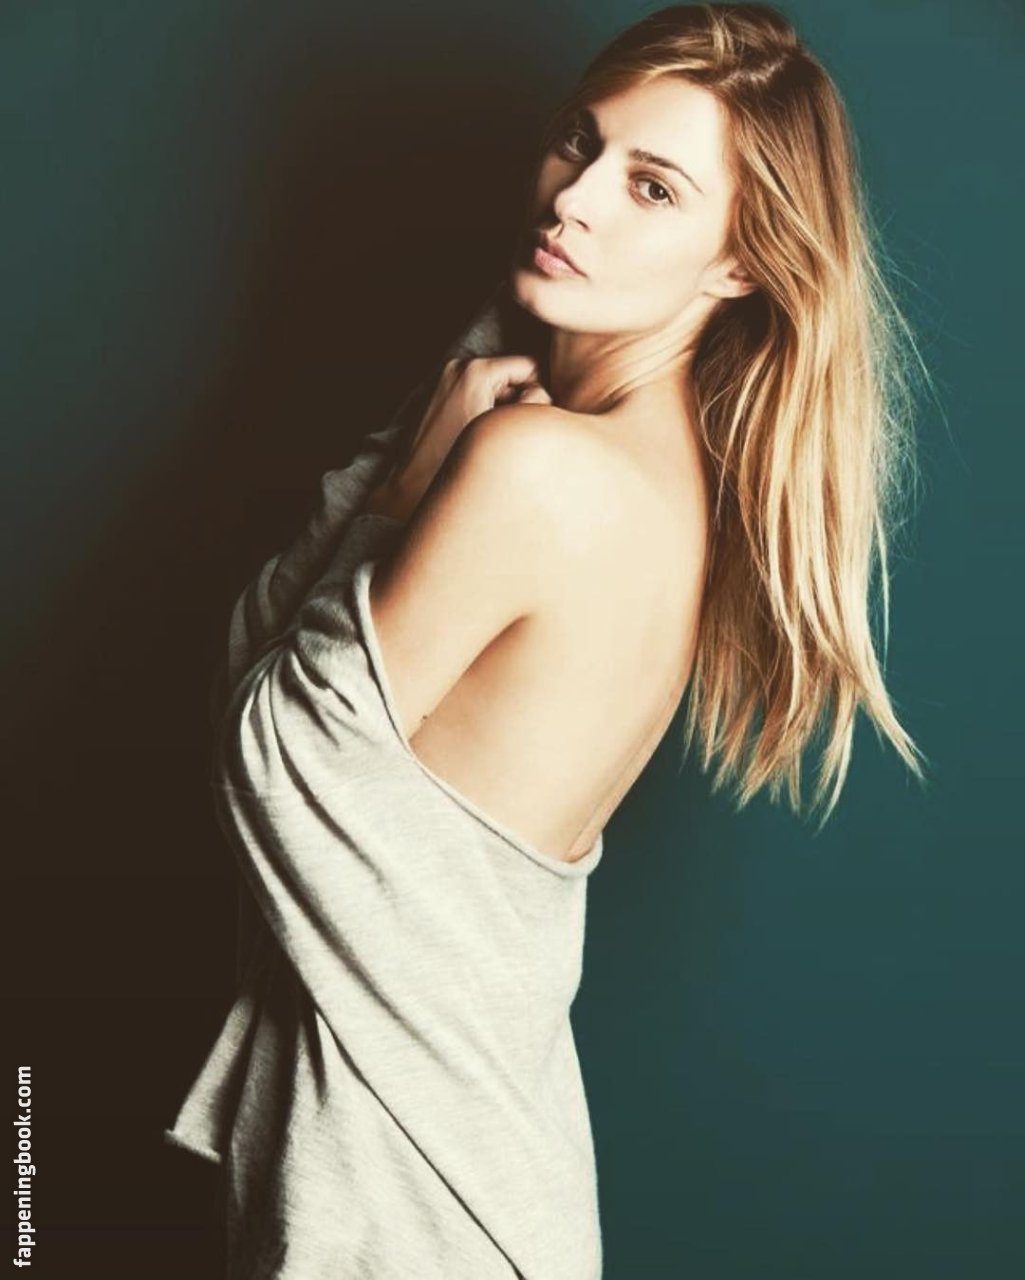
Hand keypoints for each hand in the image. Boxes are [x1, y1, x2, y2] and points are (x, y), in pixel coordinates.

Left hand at [363, 355, 551, 522]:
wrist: (413, 485)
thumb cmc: (457, 463)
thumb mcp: (505, 431)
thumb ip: (534, 406)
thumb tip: (543, 395)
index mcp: (477, 371)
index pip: (531, 366)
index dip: (538, 393)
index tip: (526, 420)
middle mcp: (460, 366)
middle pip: (514, 375)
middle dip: (519, 401)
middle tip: (507, 432)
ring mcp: (448, 377)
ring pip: (498, 385)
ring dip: (503, 407)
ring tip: (489, 436)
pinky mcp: (442, 391)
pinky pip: (480, 393)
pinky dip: (486, 409)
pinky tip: (476, 434)